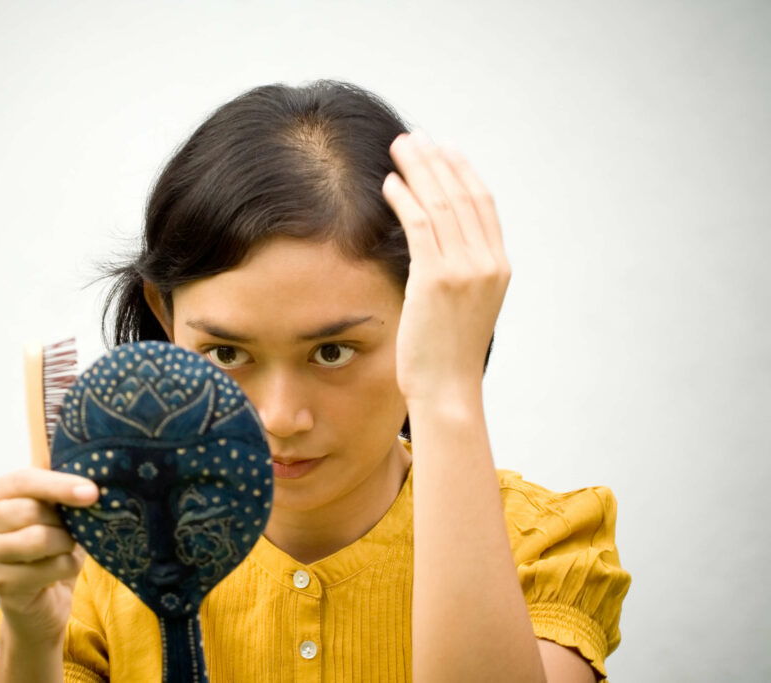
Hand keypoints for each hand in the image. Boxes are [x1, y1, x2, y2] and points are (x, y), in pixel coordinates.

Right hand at [0, 468, 97, 644]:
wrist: (40, 598)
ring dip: (66, 543)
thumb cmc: (48, 542)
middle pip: (32, 510)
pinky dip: (68, 566)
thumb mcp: (52, 507)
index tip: (92, 492)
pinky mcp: (1, 583)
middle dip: (63, 521)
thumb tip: (77, 464)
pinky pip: (50, 567)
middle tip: (72, 529)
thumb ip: (58, 484)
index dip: (60, 485)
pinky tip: (60, 569)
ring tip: (66, 547)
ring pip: (41, 538)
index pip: (24, 480)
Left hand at [382, 130, 510, 402]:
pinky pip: (420, 226)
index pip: (483, 203)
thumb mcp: (464, 305)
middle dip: (437, 161)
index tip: (443, 148)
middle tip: (414, 136)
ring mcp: (465, 270)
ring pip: (441, 204)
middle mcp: (487, 262)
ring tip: (398, 147)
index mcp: (498, 266)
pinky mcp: (437, 279)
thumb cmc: (447, 353)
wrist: (447, 390)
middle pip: (462, 195)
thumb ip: (458, 271)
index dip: (462, 171)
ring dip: (418, 170)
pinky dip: (404, 199)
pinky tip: (389, 183)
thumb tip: (436, 245)